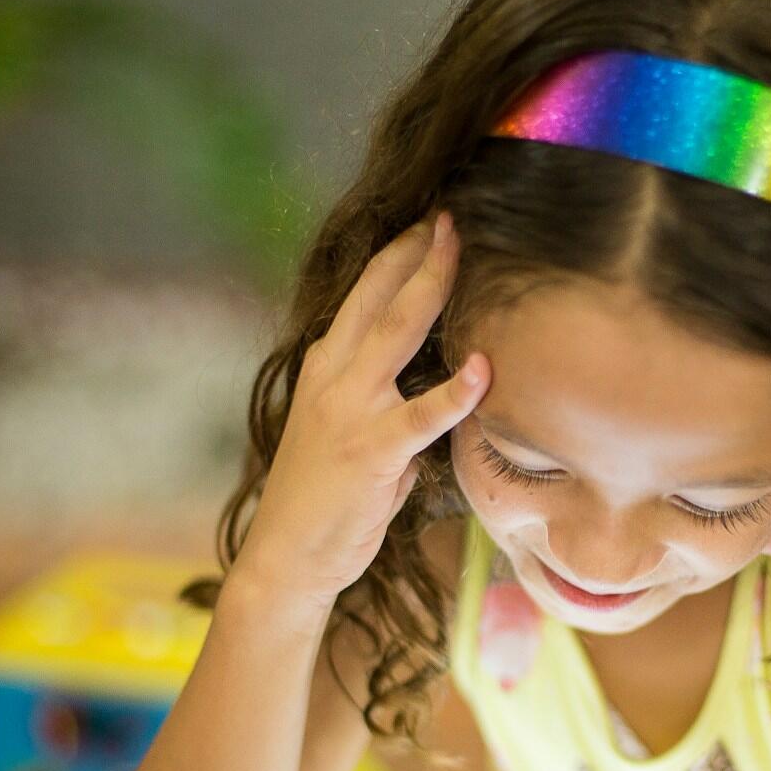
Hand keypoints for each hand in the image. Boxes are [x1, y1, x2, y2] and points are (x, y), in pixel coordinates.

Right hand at [230, 210, 487, 616]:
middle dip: (417, 250)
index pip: (365, 294)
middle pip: (380, 296)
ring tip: (460, 248)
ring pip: (395, 333)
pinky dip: (453, 393)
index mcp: (327, 366)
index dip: (398, 254)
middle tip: (451, 213)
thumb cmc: (328, 499)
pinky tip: (481, 370)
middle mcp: (334, 376)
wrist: (289, 557)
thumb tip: (437, 389)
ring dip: (431, 286)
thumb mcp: (350, 432)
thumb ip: (389, 403)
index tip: (431, 220)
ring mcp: (349, 410)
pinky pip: (419, 417)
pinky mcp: (370, 452)